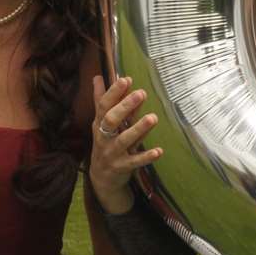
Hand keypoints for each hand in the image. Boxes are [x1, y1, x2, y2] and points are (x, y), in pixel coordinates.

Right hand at [87, 75, 160, 213]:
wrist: (102, 177)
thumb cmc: (104, 143)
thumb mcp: (101, 122)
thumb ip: (101, 100)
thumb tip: (97, 77)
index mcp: (100, 123)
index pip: (104, 105)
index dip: (114, 92)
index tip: (126, 79)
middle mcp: (104, 137)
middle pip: (111, 120)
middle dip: (125, 106)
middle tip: (141, 93)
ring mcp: (113, 152)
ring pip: (124, 140)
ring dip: (138, 129)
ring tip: (153, 117)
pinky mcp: (123, 167)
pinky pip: (135, 162)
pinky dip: (146, 156)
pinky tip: (159, 151)